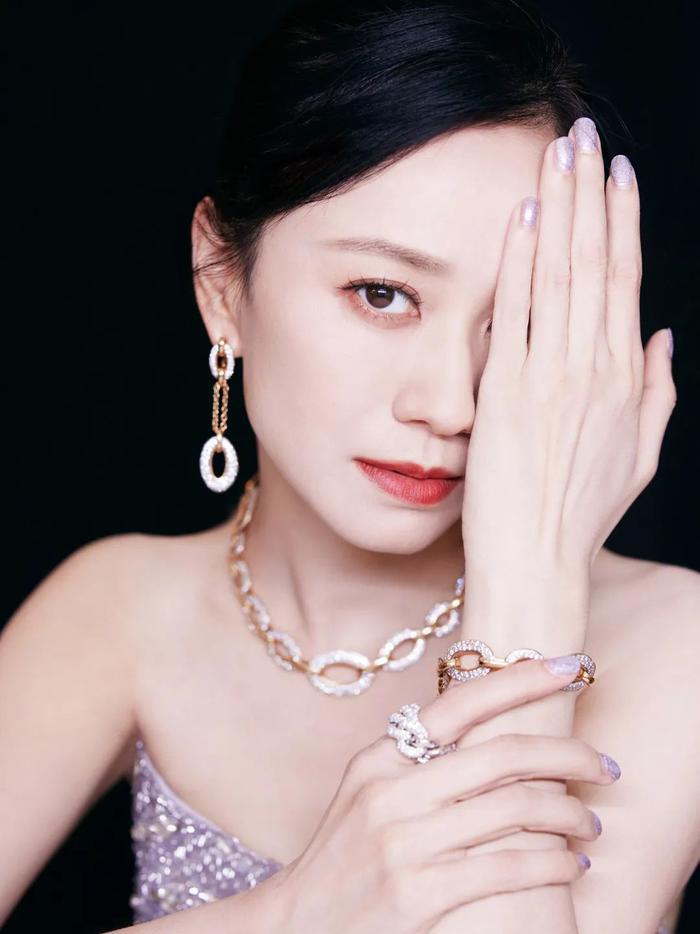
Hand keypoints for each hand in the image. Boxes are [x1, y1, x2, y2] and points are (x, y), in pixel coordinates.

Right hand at [268, 659, 618, 933]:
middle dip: (568, 754)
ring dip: (568, 813)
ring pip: (514, 811)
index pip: (461, 703)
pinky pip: (507, 868)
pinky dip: (552, 863)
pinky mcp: (417, 895)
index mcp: (380, 757)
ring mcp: (403, 843)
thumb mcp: (369, 792)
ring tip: (589, 822)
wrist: (299, 925)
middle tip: (605, 765)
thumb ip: (417, 761)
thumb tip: (491, 731)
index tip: (568, 667)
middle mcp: (391, 791)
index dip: (521, 680)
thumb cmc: (345, 856)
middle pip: (502, 755)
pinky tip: (569, 864)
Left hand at [461, 118, 674, 580]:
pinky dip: (520, 262)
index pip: (626, 281)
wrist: (536, 564)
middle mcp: (594, 371)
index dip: (623, 222)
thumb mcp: (638, 459)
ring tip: (558, 153)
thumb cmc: (579, 516)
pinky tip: (521, 217)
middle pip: (597, 262)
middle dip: (591, 193)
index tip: (617, 176)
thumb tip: (663, 338)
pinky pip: (516, 315)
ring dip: (561, 208)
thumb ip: (656, 394)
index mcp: (625, 380)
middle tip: (584, 135)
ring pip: (562, 276)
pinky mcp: (506, 394)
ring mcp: (551, 380)